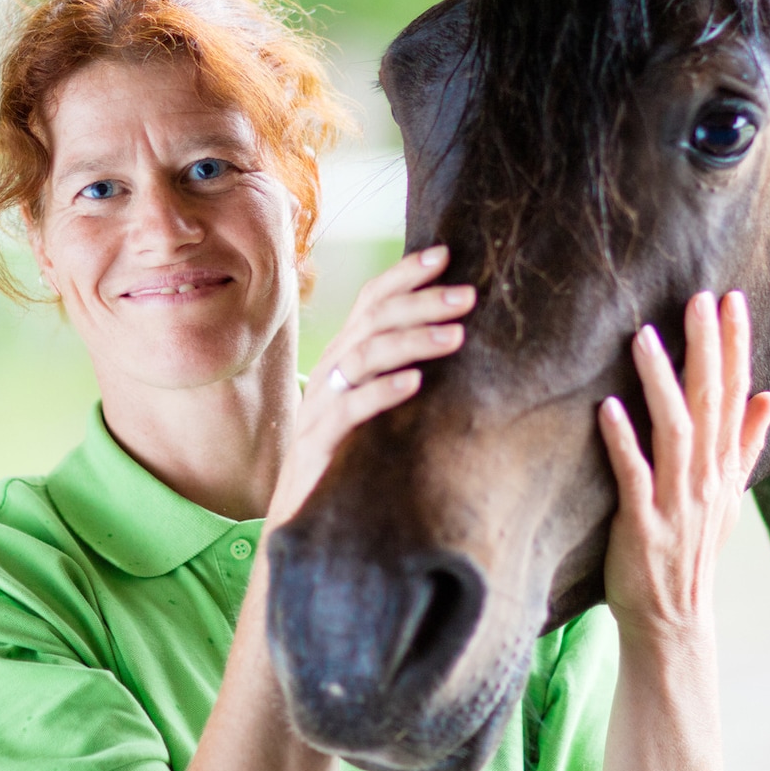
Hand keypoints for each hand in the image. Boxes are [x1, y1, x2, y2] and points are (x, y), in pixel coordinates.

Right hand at [266, 245, 473, 525]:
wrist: (302, 517)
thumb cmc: (350, 453)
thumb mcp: (377, 403)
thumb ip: (403, 368)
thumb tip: (461, 334)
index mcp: (346, 354)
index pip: (373, 299)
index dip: (405, 273)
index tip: (446, 254)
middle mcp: (331, 370)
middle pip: (374, 321)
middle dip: (422, 303)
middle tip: (468, 296)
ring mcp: (321, 404)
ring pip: (364, 356)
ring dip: (412, 341)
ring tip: (455, 337)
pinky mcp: (318, 442)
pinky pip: (350, 409)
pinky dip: (383, 391)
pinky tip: (414, 382)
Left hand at [598, 290, 769, 638]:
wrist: (673, 619)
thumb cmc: (693, 549)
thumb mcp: (730, 494)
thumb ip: (747, 440)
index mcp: (724, 466)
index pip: (737, 394)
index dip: (736, 346)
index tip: (732, 298)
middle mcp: (706, 478)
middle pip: (710, 402)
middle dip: (706, 348)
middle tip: (697, 298)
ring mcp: (676, 501)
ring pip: (673, 430)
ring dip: (659, 382)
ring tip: (643, 336)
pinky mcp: (643, 524)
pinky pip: (633, 476)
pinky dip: (623, 442)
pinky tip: (607, 408)